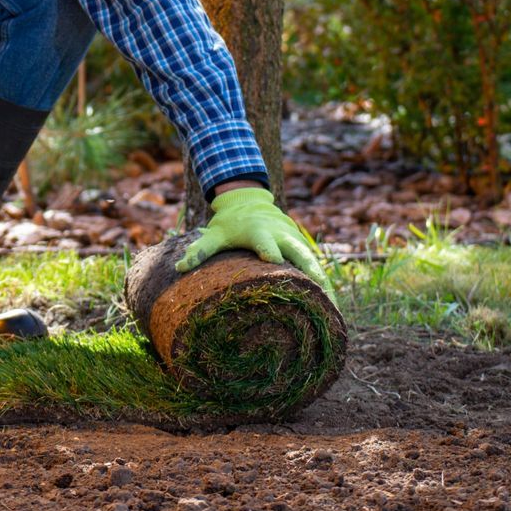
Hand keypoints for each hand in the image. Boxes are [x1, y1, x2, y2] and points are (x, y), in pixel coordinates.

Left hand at [176, 186, 330, 293]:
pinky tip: (331, 308)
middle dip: (310, 272)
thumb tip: (178, 267)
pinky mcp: (302, 248)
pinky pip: (316, 267)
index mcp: (258, 232)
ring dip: (324, 284)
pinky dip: (324, 285)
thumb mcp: (214, 234)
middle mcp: (282, 236)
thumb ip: (199, 249)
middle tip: (320, 293)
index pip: (264, 242)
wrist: (249, 201)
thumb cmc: (229, 224)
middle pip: (300, 254)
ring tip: (333, 309)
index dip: (269, 251)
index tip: (275, 261)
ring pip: (314, 262)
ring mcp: (295, 241)